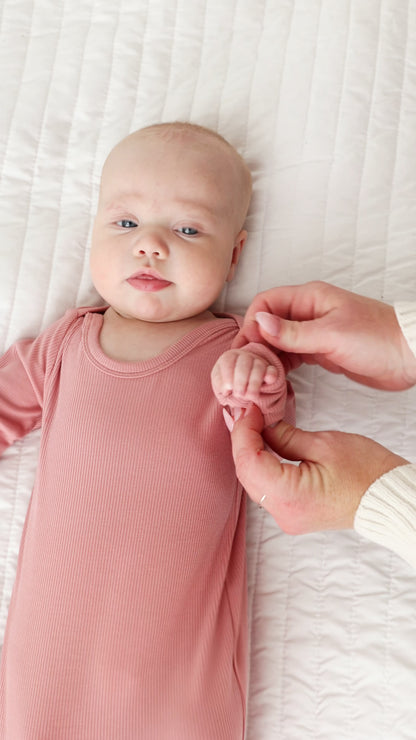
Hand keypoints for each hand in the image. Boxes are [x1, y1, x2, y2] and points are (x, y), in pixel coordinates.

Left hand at [211, 349, 277, 412]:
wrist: (242, 385)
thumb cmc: (228, 384)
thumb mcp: (220, 384)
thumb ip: (220, 385)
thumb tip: (227, 390)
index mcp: (229, 357)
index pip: (228, 360)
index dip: (227, 376)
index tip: (227, 390)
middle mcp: (244, 356)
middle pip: (244, 363)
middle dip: (241, 381)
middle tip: (239, 395)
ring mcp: (259, 361)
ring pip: (259, 367)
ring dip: (254, 383)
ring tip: (250, 396)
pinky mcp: (270, 370)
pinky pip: (272, 370)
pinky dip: (271, 376)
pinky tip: (267, 383)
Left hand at [229, 404, 407, 532]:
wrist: (387, 497)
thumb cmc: (366, 472)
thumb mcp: (324, 444)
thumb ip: (285, 435)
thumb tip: (261, 423)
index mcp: (290, 497)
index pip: (248, 461)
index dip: (244, 431)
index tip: (249, 409)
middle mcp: (283, 514)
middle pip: (246, 473)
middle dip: (243, 439)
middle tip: (249, 412)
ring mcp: (286, 517)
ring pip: (253, 481)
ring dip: (250, 452)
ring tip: (255, 424)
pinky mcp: (291, 513)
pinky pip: (265, 488)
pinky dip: (261, 465)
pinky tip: (263, 444)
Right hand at [233, 281, 415, 389]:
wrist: (409, 357)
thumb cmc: (378, 338)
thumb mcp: (332, 334)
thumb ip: (293, 332)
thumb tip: (259, 323)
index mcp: (310, 298)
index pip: (267, 303)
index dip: (252, 323)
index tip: (245, 347)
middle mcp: (309, 313)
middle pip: (268, 324)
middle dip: (254, 343)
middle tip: (245, 367)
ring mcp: (314, 333)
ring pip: (278, 342)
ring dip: (266, 357)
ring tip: (255, 376)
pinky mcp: (321, 352)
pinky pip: (291, 357)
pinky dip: (280, 367)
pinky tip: (273, 380)